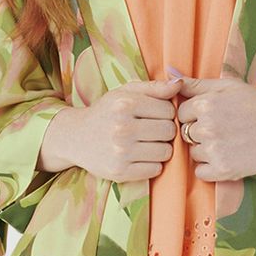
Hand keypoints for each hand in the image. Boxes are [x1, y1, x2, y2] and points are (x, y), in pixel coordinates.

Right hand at [64, 77, 181, 182]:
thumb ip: (154, 87)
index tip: (154, 115)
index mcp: (125, 104)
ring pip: (165, 152)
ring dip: (161, 148)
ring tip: (146, 143)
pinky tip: (140, 156)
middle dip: (165, 131)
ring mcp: (120, 152)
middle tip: (152, 130)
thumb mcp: (125, 93)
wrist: (75, 138)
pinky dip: (152, 164)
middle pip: (169, 131)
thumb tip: (180, 84)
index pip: (169, 111)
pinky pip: (155, 169)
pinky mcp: (120, 172)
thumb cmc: (106, 112)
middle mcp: (122, 128)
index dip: (166, 113)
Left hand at [173, 72, 255, 181]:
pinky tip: (225, 156)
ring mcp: (215, 150)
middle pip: (185, 133)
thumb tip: (172, 80)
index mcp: (205, 104)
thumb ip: (198, 84)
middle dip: (198, 132)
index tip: (211, 116)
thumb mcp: (228, 86)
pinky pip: (200, 172)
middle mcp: (206, 128)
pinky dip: (209, 168)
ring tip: (227, 142)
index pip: (181, 113)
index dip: (194, 115)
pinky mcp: (224, 170)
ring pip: (193, 153)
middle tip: (221, 130)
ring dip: (204, 150)